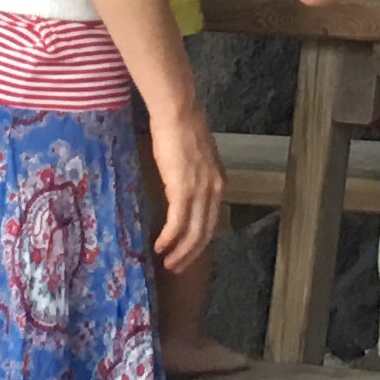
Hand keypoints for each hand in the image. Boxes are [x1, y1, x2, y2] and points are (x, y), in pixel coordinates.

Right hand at [145, 99, 222, 274]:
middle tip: (177, 267)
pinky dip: (169, 238)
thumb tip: (182, 187)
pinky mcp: (183, 190)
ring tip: (168, 263)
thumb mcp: (195, 157)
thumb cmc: (181, 128)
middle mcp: (214, 191)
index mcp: (218, 183)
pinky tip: (160, 246)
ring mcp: (200, 192)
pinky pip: (178, 223)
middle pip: (206, 233)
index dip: (200, 240)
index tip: (188, 251)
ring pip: (194, 233)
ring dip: (180, 252)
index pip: (212, 220)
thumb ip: (194, 175)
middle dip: (191, 253)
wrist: (178, 112)